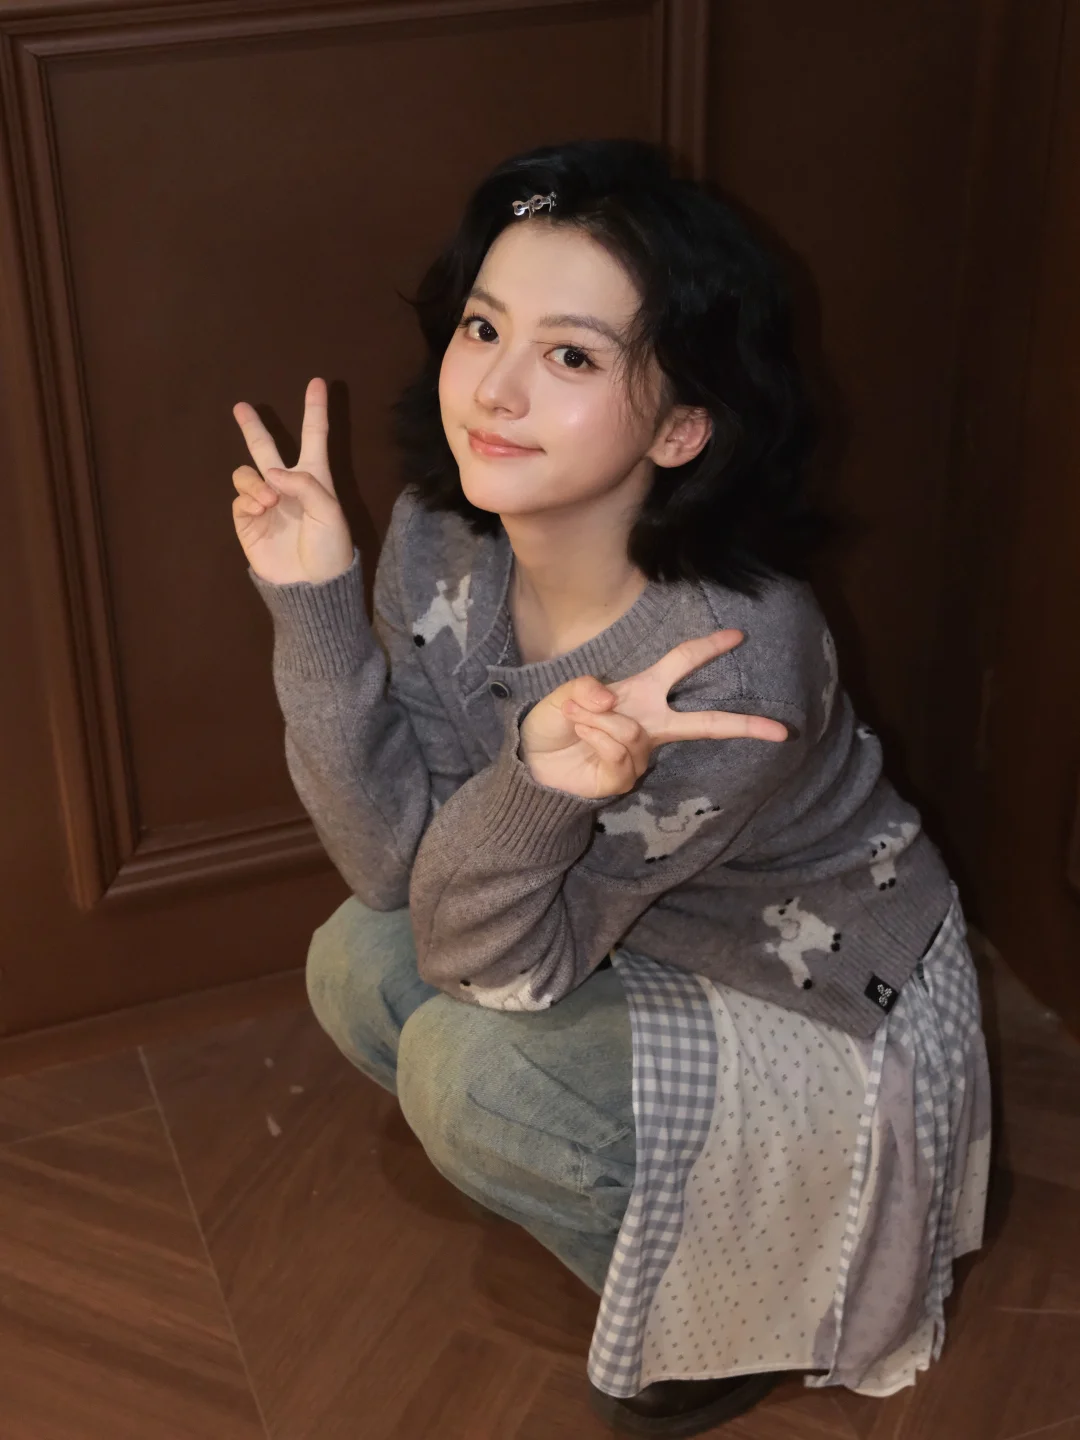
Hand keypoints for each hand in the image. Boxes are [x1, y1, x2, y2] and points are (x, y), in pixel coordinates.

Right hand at [231, 377, 354, 584]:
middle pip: (266, 447)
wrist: (310, 584)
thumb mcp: (329, 513)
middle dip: (252, 427)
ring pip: (246, 472)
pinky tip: (261, 510)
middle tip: (240, 406)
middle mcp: (287, 484)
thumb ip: (304, 485)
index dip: (315, 409)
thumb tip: (270, 473)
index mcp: (315, 478)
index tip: (318, 382)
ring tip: (269, 501)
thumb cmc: (329, 548)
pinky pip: (239, 496)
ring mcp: (265, 500)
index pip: (315, 436)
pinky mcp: (247, 519)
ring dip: (255, 481)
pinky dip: (248, 498)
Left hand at [520, 630, 790, 798]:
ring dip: (597, 720)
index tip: (738, 634)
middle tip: (780, 730)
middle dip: (743, 725)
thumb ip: (585, 688)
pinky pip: (619, 751)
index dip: (708, 647)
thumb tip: (612, 697)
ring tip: (578, 721)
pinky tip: (583, 739)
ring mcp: (642, 752)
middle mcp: (650, 722)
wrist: (535, 763)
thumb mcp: (564, 693)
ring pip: (632, 730)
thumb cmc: (556, 723)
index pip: (681, 663)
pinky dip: (595, 737)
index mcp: (642, 692)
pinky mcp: (628, 776)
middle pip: (705, 724)